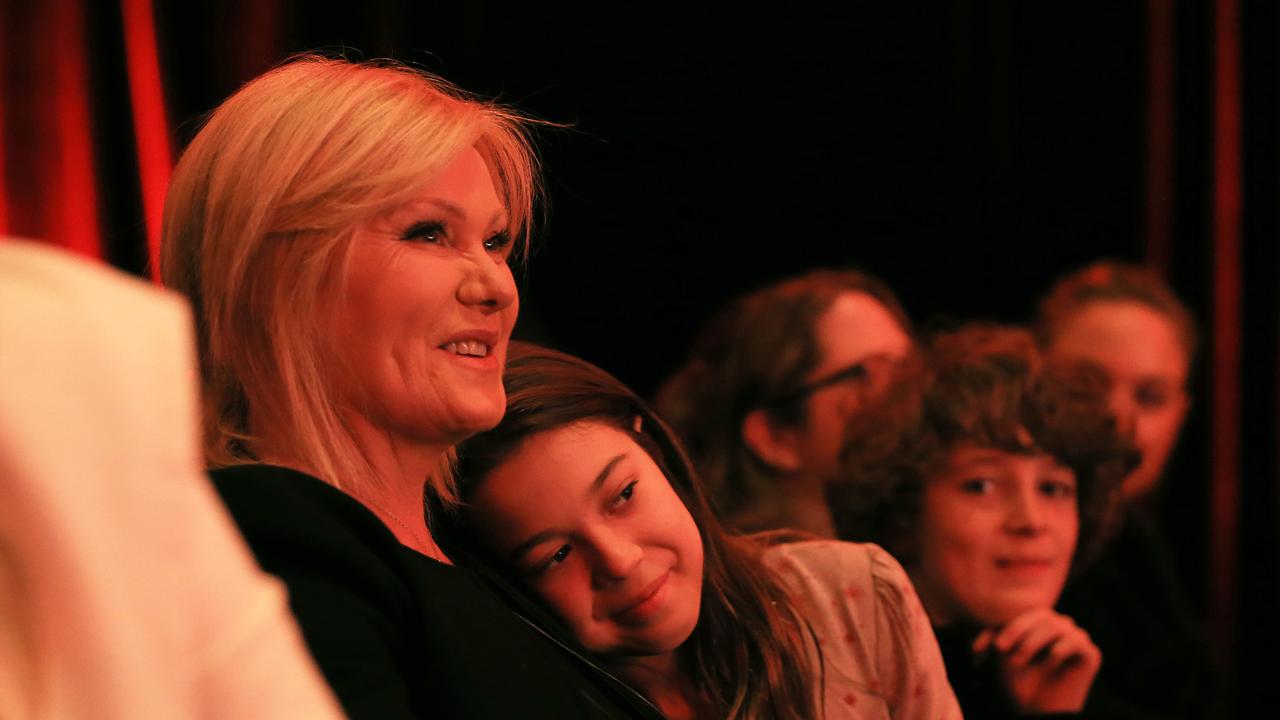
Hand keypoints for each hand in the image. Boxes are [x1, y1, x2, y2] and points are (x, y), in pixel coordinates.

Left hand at [973, 608, 1101, 713]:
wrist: (1041, 714)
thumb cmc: (1020, 685)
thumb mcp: (1002, 658)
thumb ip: (997, 636)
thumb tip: (987, 632)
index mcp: (1040, 623)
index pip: (1023, 614)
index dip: (1001, 627)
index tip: (979, 650)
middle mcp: (1061, 627)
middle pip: (1041, 614)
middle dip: (1016, 629)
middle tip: (1000, 648)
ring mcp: (1077, 639)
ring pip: (1057, 625)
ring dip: (1032, 641)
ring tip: (1017, 662)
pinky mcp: (1091, 654)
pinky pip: (1075, 641)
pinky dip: (1057, 650)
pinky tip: (1048, 666)